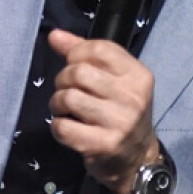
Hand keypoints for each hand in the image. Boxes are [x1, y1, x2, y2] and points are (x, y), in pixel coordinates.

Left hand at [47, 29, 160, 193]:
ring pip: (68, 98)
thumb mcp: (112, 79)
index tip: (74, 64)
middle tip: (66, 90)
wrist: (136, 159)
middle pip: (79, 72)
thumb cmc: (120, 111)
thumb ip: (84, 53)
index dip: (76, 52)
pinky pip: (64, 127)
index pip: (99, 48)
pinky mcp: (103, 145)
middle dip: (62, 80)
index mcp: (137, 75)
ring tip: (64, 109)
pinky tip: (67, 127)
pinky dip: (57, 126)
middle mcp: (132, 97)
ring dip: (57, 103)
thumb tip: (54, 35)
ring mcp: (119, 123)